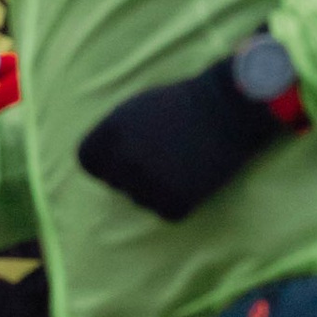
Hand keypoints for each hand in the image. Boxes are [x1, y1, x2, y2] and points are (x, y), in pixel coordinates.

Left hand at [76, 53, 298, 223]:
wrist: (228, 108)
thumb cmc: (182, 104)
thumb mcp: (135, 108)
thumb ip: (113, 135)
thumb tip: (99, 162)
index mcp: (109, 133)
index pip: (88, 162)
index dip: (106, 161)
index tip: (127, 155)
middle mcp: (123, 160)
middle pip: (115, 182)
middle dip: (134, 174)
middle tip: (164, 156)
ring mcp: (148, 183)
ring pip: (140, 199)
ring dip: (157, 188)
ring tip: (181, 163)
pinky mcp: (174, 202)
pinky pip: (167, 212)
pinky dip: (180, 201)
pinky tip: (193, 178)